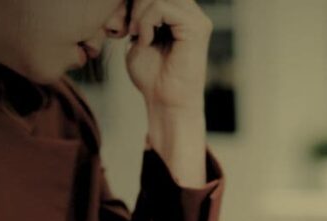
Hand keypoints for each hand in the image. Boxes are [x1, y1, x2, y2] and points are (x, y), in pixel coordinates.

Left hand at [126, 0, 211, 186]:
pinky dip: (145, 22)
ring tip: (138, 36)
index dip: (137, 4)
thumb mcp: (139, 36)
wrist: (166, 103)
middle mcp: (194, 13)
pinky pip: (160, 6)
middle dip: (137, 5)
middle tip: (130, 29)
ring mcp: (198, 19)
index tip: (128, 27)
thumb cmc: (153, 77)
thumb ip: (138, 15)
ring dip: (139, 14)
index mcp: (183, 15)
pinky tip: (146, 41)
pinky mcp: (196, 27)